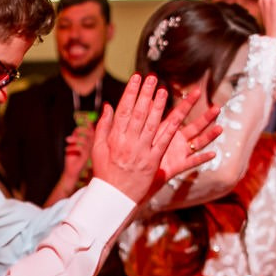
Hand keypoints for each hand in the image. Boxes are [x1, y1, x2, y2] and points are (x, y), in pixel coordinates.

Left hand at [60, 126, 91, 183]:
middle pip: (91, 135)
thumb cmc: (73, 159)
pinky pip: (81, 148)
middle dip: (82, 130)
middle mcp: (92, 148)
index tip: (86, 120)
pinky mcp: (86, 158)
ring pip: (85, 141)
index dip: (90, 126)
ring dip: (74, 139)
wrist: (71, 173)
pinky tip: (66, 149)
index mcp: (91, 145)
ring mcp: (90, 153)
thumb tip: (77, 128)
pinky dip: (72, 147)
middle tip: (75, 130)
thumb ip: (76, 137)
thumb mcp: (74, 146)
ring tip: (67, 140)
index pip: (93, 133)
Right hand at [89, 77, 211, 201]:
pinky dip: (170, 128)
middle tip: (152, 78)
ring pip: (151, 124)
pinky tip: (177, 116)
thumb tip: (108, 106)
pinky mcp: (152, 162)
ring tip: (164, 90)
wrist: (112, 197)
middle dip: (146, 94)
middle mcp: (127, 142)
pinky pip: (163, 142)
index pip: (123, 109)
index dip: (131, 92)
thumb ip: (103, 127)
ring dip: (159, 106)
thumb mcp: (98, 149)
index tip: (136, 78)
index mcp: (114, 137)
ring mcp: (141, 152)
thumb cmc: (104, 172)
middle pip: (138, 113)